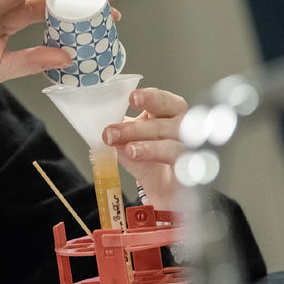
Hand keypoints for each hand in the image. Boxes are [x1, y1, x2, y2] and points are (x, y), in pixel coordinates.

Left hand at [102, 87, 187, 210]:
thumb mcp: (128, 138)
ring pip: (171, 145)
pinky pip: (181, 167)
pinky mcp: (188, 172)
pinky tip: (151, 166)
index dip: (150, 97)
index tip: (132, 98)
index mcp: (167, 112)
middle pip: (165, 123)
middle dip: (136, 128)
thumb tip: (95, 123)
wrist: (161, 185)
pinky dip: (166, 165)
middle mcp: (181, 128)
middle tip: (111, 133)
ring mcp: (186, 151)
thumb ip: (116, 129)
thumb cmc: (146, 154)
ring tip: (128, 150)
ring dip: (148, 147)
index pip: (163, 100)